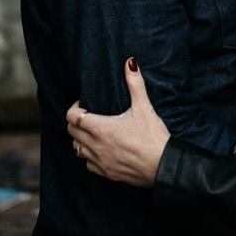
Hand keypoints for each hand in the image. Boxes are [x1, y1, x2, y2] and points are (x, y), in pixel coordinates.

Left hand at [66, 58, 170, 187]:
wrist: (164, 166)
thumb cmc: (153, 137)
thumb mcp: (144, 107)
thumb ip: (135, 83)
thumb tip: (130, 62)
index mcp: (101, 128)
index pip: (72, 117)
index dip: (74, 108)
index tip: (84, 104)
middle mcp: (95, 146)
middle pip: (71, 132)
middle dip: (76, 122)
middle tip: (87, 115)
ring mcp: (99, 161)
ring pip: (76, 149)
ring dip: (80, 140)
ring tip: (92, 132)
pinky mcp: (106, 173)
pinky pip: (88, 164)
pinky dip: (89, 156)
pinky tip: (100, 150)